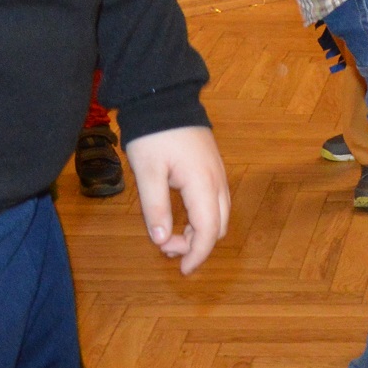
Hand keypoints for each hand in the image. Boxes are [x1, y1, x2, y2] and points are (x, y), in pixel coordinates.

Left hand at [125, 124, 229, 274]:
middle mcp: (217, 181)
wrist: (165, 96)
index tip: (183, 270)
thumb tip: (162, 241)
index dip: (198, 254)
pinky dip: (201, 217)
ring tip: (169, 235)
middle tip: (166, 248)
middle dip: (197, 245)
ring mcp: (218, 173)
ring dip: (199, 231)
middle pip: (219, 226)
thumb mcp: (148, 172)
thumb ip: (156, 208)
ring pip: (218, 215)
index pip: (209, 231)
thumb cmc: (154, 135)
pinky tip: (179, 216)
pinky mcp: (212, 168)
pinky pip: (214, 202)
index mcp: (203, 184)